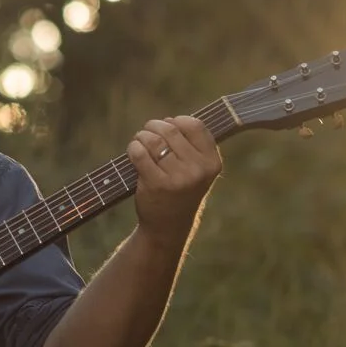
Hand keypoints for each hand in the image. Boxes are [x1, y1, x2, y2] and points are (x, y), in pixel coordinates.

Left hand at [126, 115, 222, 246]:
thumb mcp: (197, 170)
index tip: (169, 126)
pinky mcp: (156, 184)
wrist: (169, 226)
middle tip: (147, 133)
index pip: (195, 125)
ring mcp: (178, 178)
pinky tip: (133, 151)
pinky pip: (140, 153)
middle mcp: (198, 170)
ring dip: (142, 136)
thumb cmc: (181, 190)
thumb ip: (191, 145)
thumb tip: (168, 120)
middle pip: (171, 129)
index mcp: (212, 163)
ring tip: (140, 141)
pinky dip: (133, 148)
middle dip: (154, 127)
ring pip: (154, 139)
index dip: (178, 121)